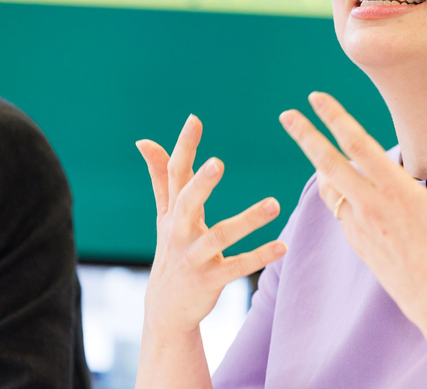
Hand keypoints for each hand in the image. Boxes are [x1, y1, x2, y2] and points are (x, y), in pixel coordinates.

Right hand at [136, 114, 287, 336]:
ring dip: (247, 220)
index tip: (194, 119)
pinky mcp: (211, 279)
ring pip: (220, 236)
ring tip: (274, 204)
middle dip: (201, 183)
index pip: (175, 174)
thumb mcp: (164, 214)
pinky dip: (260, 256)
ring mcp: (195, 257)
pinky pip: (237, 267)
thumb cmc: (171, 249)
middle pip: (187, 202)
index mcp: (173, 211)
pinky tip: (282, 246)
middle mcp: (179, 231)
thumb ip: (161, 177)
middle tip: (218, 162)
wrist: (166, 308)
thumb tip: (144, 141)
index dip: (183, 147)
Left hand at [279, 92, 426, 326]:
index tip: (316, 98)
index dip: (335, 118)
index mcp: (396, 189)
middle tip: (286, 115)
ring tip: (307, 143)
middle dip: (305, 136)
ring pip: (328, 186)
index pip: (358, 144)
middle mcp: (371, 204)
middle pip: (328, 162)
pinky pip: (337, 209)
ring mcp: (361, 224)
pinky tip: (333, 183)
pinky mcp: (357, 241)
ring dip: (315, 162)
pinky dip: (331, 190)